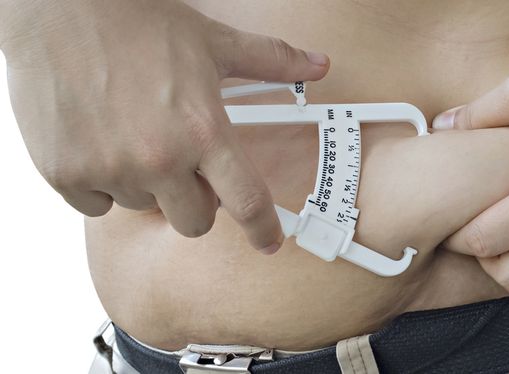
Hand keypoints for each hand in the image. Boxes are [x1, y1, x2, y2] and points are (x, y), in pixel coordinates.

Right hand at [1, 0, 328, 252]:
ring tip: (136, 136)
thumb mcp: (215, 41)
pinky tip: (102, 142)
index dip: (264, 229)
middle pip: (195, 221)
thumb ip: (272, 61)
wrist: (59, 9)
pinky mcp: (66, 174)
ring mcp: (111, 169)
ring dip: (147, 185)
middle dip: (197, 201)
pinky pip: (97, 206)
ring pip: (145, 208)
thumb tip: (318, 64)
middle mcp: (160, 158)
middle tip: (185, 165)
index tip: (269, 241)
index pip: (247, 201)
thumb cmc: (138, 23)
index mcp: (203, 130)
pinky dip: (103, 184)